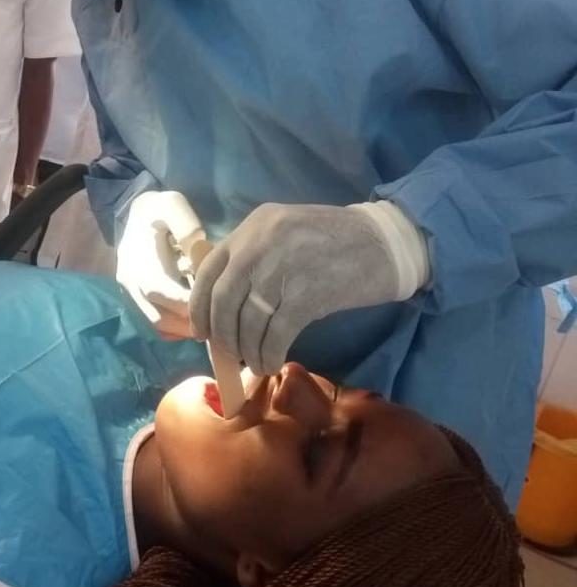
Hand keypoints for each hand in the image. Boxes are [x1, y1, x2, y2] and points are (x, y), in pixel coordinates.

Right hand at [117, 191, 203, 338]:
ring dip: (184, 329)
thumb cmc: (159, 209)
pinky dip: (175, 329)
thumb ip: (185, 226)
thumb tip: (198, 251)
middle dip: (191, 322)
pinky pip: (155, 324)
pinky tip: (196, 321)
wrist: (137, 212)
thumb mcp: (173, 205)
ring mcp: (131, 294)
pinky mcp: (136, 299)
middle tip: (220, 319)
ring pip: (158, 325)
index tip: (215, 302)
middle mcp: (130, 282)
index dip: (189, 303)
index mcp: (137, 260)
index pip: (162, 291)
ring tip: (212, 323)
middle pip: (160, 317)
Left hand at [189, 203, 400, 374]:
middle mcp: (262, 242)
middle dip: (222, 334)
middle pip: (223, 299)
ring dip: (248, 349)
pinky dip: (269, 353)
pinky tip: (272, 361)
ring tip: (256, 361)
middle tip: (230, 353)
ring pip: (247, 321)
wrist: (387, 244)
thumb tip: (225, 305)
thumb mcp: (287, 232)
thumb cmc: (336, 242)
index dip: (200, 306)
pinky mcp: (306, 294)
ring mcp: (283, 267)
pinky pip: (275, 334)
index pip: (209, 270)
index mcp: (255, 225)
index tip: (202, 330)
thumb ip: (255, 256)